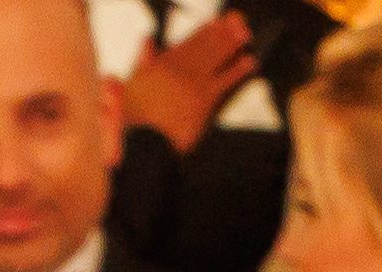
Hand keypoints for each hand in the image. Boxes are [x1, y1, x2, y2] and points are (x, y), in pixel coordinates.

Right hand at [121, 11, 253, 151]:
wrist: (143, 141)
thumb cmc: (134, 120)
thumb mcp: (131, 84)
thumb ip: (142, 60)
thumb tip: (147, 40)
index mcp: (160, 64)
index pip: (186, 43)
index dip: (203, 32)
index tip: (215, 23)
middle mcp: (178, 69)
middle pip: (204, 46)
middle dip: (221, 32)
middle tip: (236, 20)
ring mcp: (192, 82)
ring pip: (215, 57)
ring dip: (231, 43)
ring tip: (244, 33)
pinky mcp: (204, 98)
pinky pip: (225, 79)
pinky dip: (239, 69)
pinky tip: (250, 62)